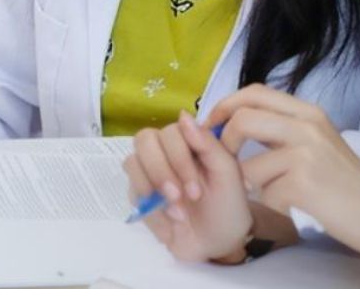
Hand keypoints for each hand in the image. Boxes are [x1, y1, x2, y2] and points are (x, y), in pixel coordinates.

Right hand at [126, 115, 255, 262]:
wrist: (218, 243)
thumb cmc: (227, 205)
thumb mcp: (227, 174)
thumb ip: (208, 143)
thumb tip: (183, 116)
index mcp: (190, 142)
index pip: (170, 131)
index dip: (179, 157)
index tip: (196, 189)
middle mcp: (166, 152)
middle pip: (144, 139)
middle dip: (162, 171)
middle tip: (181, 197)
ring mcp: (150, 172)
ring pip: (132, 162)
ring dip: (154, 189)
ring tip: (177, 213)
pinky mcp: (139, 195)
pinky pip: (131, 192)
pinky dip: (152, 210)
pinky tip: (171, 223)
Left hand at [211, 85, 359, 265]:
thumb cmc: (347, 185)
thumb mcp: (319, 143)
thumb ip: (283, 131)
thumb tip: (236, 123)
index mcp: (310, 113)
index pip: (255, 92)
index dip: (225, 105)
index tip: (211, 125)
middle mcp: (307, 126)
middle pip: (242, 118)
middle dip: (222, 141)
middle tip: (221, 160)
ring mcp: (305, 154)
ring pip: (247, 164)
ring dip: (252, 185)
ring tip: (278, 193)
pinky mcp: (302, 184)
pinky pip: (263, 195)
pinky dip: (272, 205)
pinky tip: (296, 207)